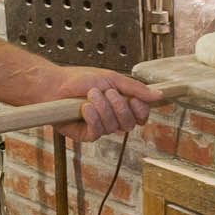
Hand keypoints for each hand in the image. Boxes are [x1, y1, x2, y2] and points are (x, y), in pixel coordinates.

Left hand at [47, 67, 167, 142]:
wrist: (55, 85)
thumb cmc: (81, 79)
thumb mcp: (112, 79)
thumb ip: (136, 88)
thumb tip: (159, 95)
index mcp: (122, 105)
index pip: (141, 116)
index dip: (141, 110)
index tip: (134, 99)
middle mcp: (113, 118)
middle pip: (130, 123)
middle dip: (119, 106)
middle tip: (107, 92)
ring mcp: (100, 127)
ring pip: (113, 127)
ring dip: (102, 108)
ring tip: (90, 95)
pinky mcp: (86, 135)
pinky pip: (98, 132)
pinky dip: (93, 118)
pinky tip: (85, 108)